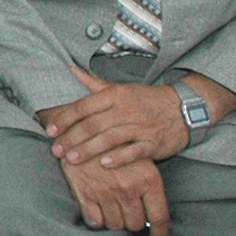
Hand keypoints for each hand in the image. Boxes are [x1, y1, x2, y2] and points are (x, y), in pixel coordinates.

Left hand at [43, 70, 235, 170]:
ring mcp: (141, 126)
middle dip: (72, 138)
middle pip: (94, 124)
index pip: (84, 106)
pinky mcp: (154, 143)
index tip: (50, 131)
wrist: (185, 108)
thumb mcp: (121, 88)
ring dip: (90, 149)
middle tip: (56, 151)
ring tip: (72, 160)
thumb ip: (94, 83)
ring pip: (110, 138)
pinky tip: (105, 165)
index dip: (65, 119)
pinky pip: (135, 151)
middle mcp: (126, 109)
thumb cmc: (146, 99)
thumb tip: (71, 70)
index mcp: (116, 95)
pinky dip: (120, 158)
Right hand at [60, 151, 172, 235]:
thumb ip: (148, 183)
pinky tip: (97, 209)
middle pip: (136, 224)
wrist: (82, 128)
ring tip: (111, 207)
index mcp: (148, 179)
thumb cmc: (114, 143)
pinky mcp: (85, 194)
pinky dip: (97, 219)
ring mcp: (106, 192)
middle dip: (132, 220)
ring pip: (115, 225)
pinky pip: (95, 221)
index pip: (159, 218)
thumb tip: (152, 212)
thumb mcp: (139, 156)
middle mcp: (129, 188)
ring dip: (114, 220)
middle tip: (128, 210)